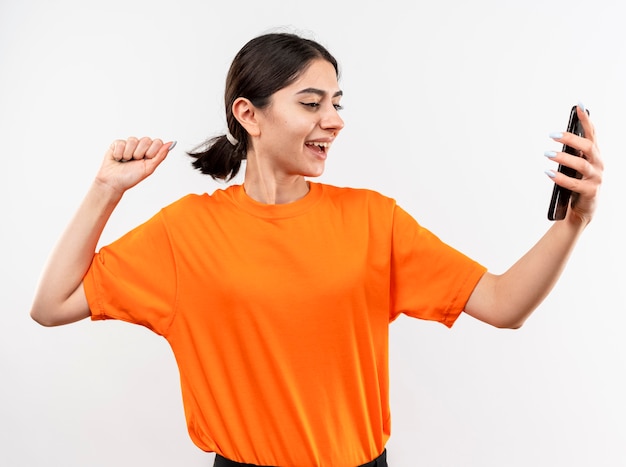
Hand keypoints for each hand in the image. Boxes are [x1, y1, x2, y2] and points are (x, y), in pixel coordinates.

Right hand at [95, 137, 174, 194]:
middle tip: (135, 161)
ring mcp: (129, 144)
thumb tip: (172, 143)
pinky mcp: (117, 144)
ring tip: (126, 161)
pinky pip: (121, 142)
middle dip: (140, 153)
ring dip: (129, 154)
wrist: (114, 182)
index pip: (158, 142)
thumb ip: (160, 155)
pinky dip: (119, 153)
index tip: (146, 160)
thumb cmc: (131, 177)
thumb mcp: (149, 168)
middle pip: (146, 140)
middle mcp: (140, 146)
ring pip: (133, 140)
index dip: (152, 152)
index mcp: (150, 152)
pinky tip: (118, 158)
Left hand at [547, 105, 602, 224]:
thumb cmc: (578, 184)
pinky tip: (548, 173)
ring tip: (548, 154)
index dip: (586, 120)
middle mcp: (598, 164)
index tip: (579, 106)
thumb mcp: (576, 166)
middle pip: (588, 147)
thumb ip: (573, 153)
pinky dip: (560, 178)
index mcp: (595, 155)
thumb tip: (560, 136)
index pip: (592, 134)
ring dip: (563, 158)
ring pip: (581, 164)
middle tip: (553, 135)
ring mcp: (595, 178)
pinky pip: (574, 184)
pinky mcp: (590, 192)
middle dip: (571, 139)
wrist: (583, 209)